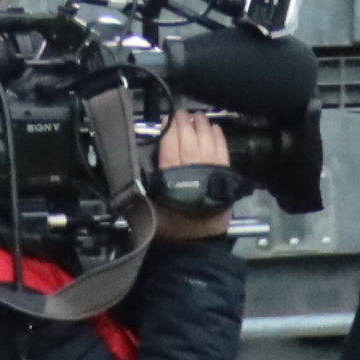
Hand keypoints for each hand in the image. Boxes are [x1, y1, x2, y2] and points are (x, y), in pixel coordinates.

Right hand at [153, 114, 235, 245]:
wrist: (196, 246)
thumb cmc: (170, 229)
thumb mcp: (148, 207)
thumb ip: (142, 185)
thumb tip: (134, 164)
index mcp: (172, 176)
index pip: (170, 144)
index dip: (169, 128)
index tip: (167, 118)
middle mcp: (193, 170)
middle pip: (189, 139)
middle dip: (185, 123)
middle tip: (181, 113)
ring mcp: (212, 172)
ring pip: (207, 142)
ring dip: (202, 126)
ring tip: (198, 116)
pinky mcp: (225, 177)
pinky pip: (223, 151)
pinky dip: (219, 138)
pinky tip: (215, 129)